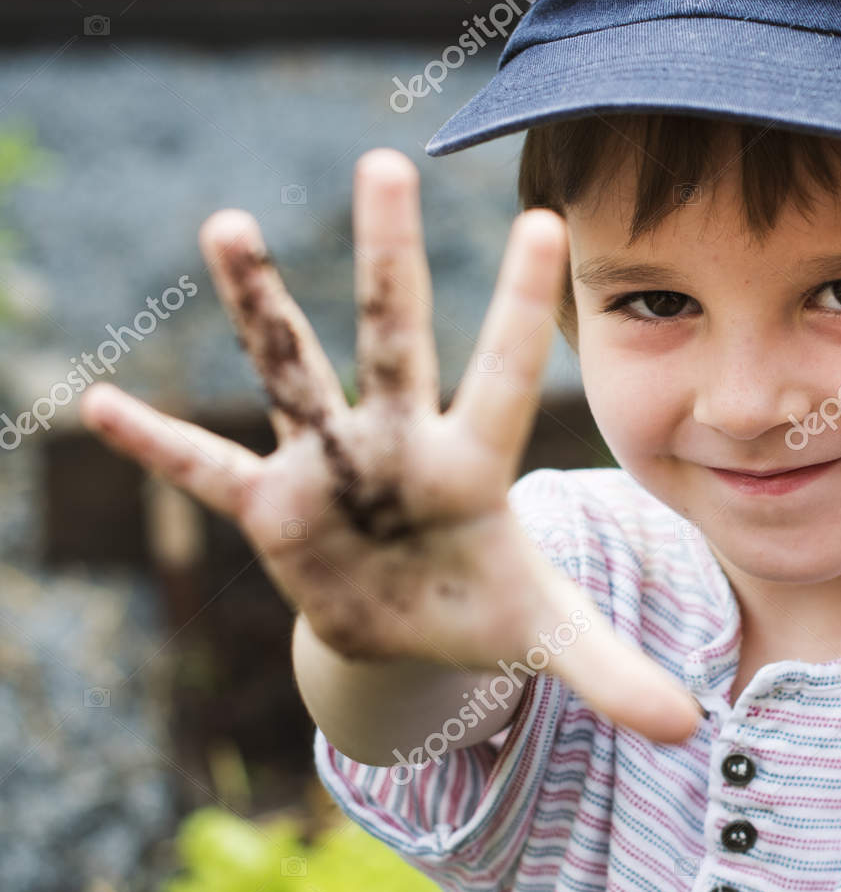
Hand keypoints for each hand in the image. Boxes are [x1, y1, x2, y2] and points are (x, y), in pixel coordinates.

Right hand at [82, 149, 700, 741]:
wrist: (407, 626)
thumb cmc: (482, 608)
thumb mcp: (547, 639)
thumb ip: (613, 673)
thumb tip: (691, 730)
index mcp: (473, 466)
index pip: (502, 376)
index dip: (519, 308)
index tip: (543, 221)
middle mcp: (399, 444)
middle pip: (396, 338)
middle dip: (391, 258)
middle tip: (386, 161)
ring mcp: (331, 467)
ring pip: (290, 373)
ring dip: (261, 306)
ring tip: (228, 222)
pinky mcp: (273, 507)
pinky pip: (206, 472)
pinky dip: (159, 447)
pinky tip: (96, 407)